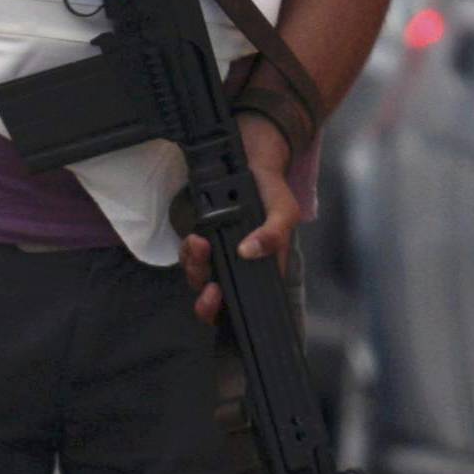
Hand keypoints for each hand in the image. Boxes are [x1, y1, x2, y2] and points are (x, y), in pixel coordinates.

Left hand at [180, 114, 300, 327]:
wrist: (251, 161)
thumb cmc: (273, 191)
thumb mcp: (284, 211)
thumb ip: (274, 234)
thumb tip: (250, 252)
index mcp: (263, 270)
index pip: (245, 304)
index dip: (228, 312)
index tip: (220, 299)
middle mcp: (239, 268)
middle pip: (218, 299)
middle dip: (208, 298)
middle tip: (210, 285)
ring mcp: (219, 256)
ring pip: (200, 278)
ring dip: (196, 269)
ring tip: (200, 246)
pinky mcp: (204, 240)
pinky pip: (190, 256)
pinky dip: (189, 252)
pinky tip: (194, 238)